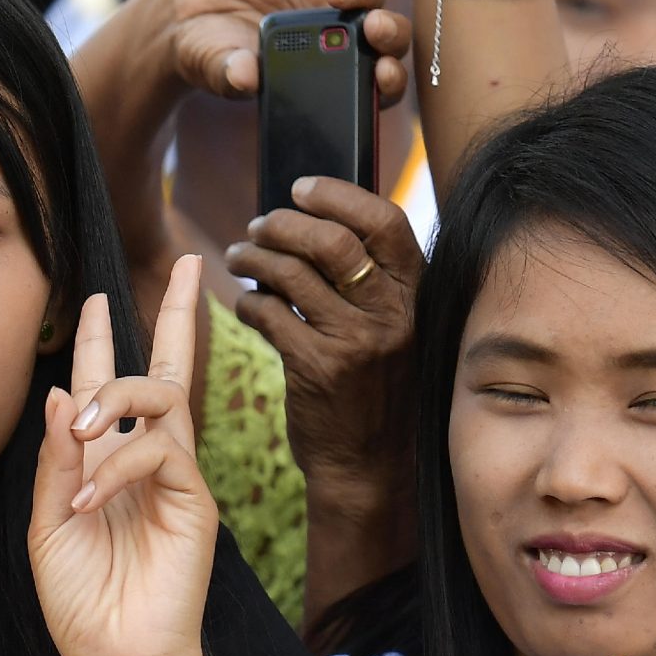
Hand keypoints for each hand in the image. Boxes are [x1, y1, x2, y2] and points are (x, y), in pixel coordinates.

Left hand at [30, 257, 219, 655]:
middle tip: (179, 261)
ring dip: (117, 397)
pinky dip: (118, 464)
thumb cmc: (80, 601)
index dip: (105, 339)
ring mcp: (176, 478)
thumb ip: (55, 460)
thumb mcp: (46, 524)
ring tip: (80, 434)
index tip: (96, 294)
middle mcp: (147, 460)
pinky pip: (160, 453)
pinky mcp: (194, 502)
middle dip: (172, 313)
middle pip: (168, 369)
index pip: (111, 386)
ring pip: (166, 397)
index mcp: (107, 462)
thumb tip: (61, 391)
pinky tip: (87, 498)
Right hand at [140, 0, 410, 107]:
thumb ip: (234, 75)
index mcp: (331, 76)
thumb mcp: (218, 69)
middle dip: (389, 34)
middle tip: (374, 29)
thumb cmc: (214, 53)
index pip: (376, 84)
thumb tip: (245, 77)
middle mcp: (343, 38)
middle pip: (387, 37)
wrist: (192, 13)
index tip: (383, 75)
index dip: (389, 81)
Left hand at [225, 177, 421, 485]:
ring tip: (238, 256)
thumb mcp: (397, 332)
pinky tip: (245, 305)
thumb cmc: (378, 393)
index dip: (339, 195)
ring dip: (255, 257)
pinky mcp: (318, 368)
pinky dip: (249, 303)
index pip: (385, 221)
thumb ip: (374, 284)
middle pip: (332, 241)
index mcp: (416, 296)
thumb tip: (322, 226)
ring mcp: (356, 341)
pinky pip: (270, 314)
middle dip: (284, 224)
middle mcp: (393, 314)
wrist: (371, 467)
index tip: (301, 188)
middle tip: (258, 227)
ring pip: (293, 274)